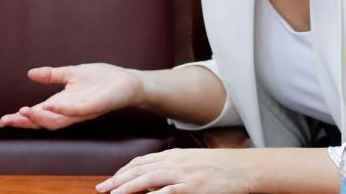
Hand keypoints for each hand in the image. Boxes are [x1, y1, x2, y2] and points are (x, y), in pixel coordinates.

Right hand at [0, 64, 143, 130]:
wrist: (127, 82)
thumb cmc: (101, 80)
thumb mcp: (71, 73)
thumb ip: (51, 75)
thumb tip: (30, 74)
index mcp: (63, 104)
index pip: (38, 114)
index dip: (21, 119)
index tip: (3, 120)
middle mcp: (70, 112)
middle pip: (43, 122)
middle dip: (25, 122)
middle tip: (8, 120)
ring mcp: (82, 111)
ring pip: (57, 121)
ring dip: (40, 117)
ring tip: (24, 111)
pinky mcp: (95, 107)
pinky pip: (76, 111)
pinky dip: (62, 110)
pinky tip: (50, 105)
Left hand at [96, 149, 257, 193]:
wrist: (243, 167)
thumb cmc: (218, 165)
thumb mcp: (191, 160)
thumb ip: (171, 165)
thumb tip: (152, 176)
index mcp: (173, 155)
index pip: (140, 162)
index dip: (123, 170)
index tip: (110, 179)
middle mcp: (174, 162)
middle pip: (139, 169)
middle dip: (118, 179)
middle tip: (102, 188)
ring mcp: (183, 175)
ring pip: (149, 178)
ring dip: (128, 187)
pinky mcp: (193, 188)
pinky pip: (168, 192)